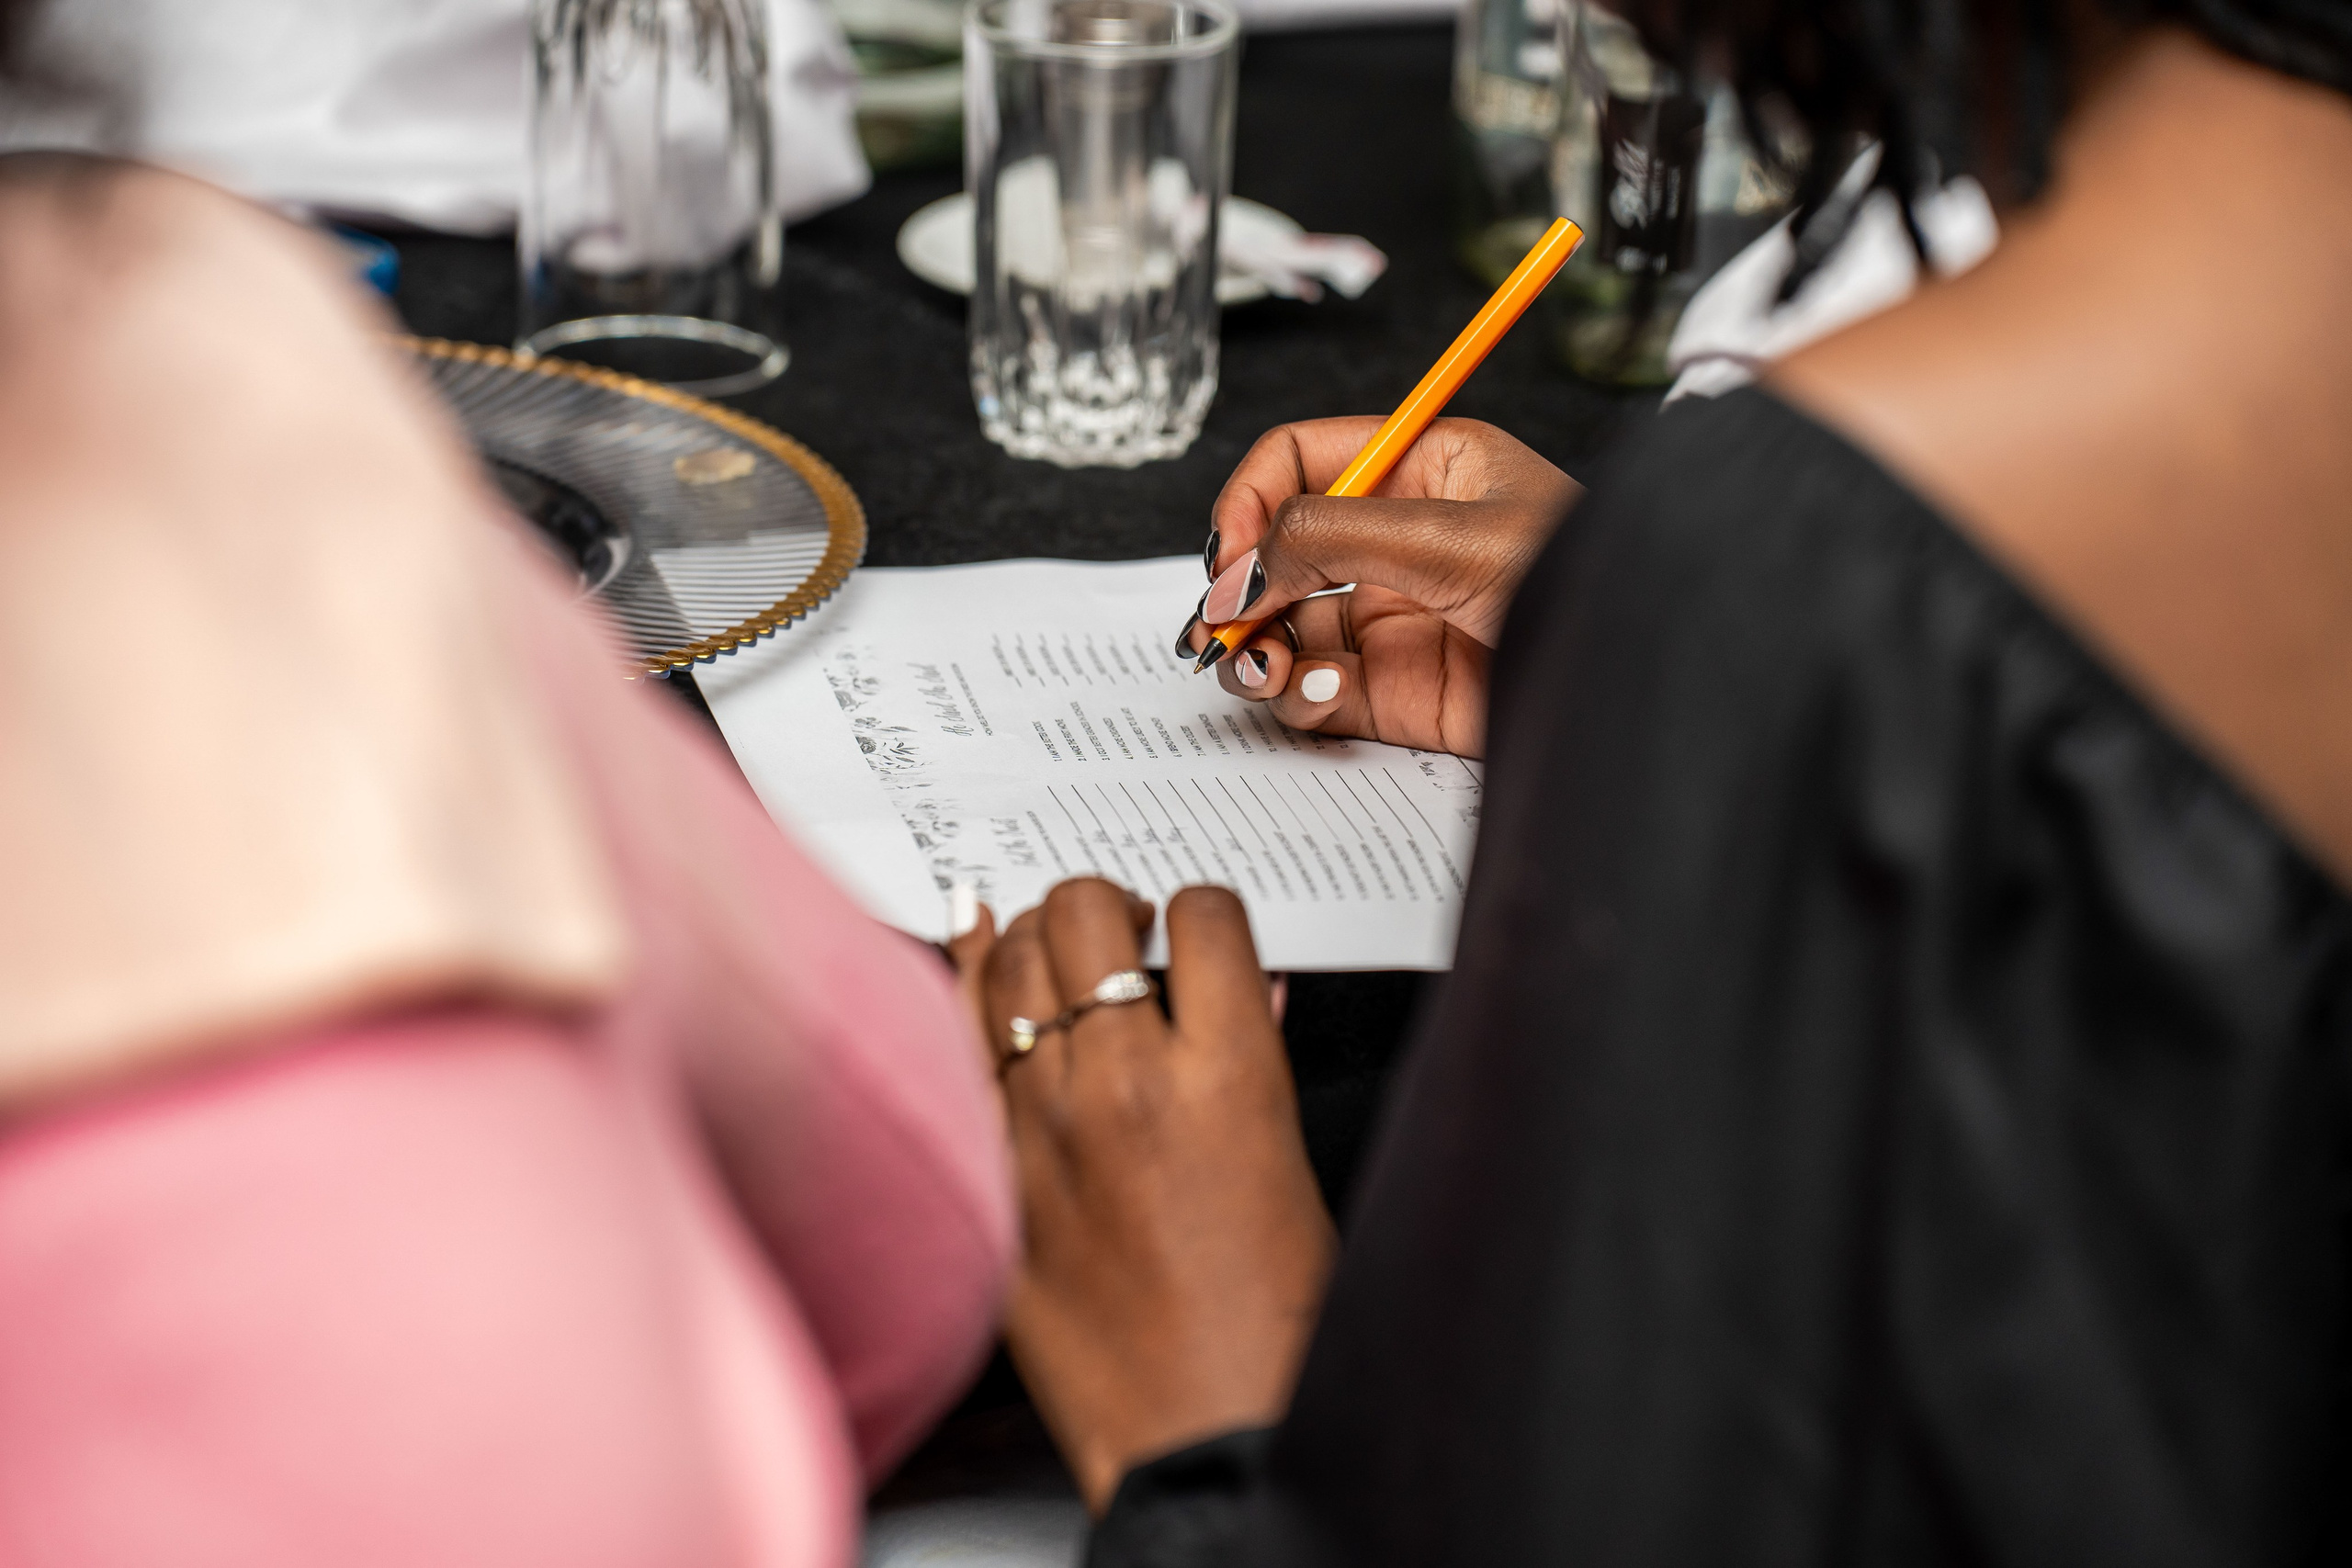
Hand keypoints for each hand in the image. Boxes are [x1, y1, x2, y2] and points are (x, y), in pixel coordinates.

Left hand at [949, 880, 1334, 1511]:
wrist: (1201, 1428)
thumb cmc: (1264, 1319)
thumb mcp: (1287, 1159)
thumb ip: (1257, 1053)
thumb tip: (1245, 989)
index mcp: (1228, 1077)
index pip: (1206, 916)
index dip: (1203, 911)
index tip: (1197, 930)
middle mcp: (1127, 1082)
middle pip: (1091, 912)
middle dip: (1112, 904)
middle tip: (1124, 934)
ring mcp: (1045, 1122)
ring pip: (1013, 956)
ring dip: (1041, 936)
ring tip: (1059, 949)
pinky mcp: (992, 1166)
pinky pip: (957, 1033)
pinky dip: (968, 980)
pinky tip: (976, 947)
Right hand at [1179, 417, 1578, 756]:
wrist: (1645, 682)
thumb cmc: (1585, 580)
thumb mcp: (1449, 537)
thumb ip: (1330, 539)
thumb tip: (1238, 571)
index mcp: (1422, 467)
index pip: (1297, 461)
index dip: (1250, 503)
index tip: (1231, 557)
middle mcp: (1399, 539)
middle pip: (1276, 550)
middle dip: (1239, 589)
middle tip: (1219, 629)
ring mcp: (1395, 617)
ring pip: (1284, 628)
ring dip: (1255, 650)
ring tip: (1261, 668)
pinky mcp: (1399, 691)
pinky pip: (1316, 690)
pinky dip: (1300, 696)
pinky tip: (1319, 695)